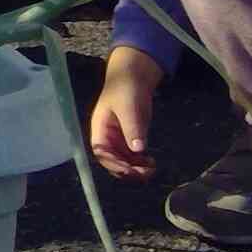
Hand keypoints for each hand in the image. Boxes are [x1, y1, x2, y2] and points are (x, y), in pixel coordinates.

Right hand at [89, 48, 161, 180]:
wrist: (135, 77)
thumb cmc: (126, 88)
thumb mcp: (128, 107)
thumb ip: (132, 127)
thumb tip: (138, 149)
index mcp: (100, 129)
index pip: (101, 152)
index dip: (113, 164)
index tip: (129, 170)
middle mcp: (107, 138)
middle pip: (112, 161)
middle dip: (126, 171)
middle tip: (143, 174)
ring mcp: (119, 139)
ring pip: (124, 162)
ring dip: (135, 169)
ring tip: (151, 170)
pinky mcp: (130, 138)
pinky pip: (133, 157)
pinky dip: (141, 163)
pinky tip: (151, 163)